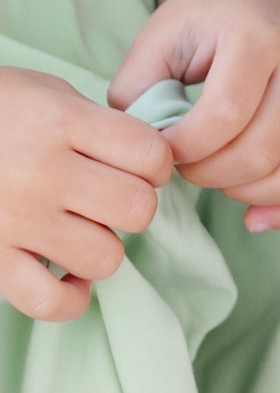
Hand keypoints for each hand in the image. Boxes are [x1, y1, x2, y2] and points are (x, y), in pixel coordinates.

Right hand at [0, 68, 172, 319]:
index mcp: (56, 119)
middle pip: (138, 210)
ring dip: (97, 247)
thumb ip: (95, 122)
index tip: (131, 163)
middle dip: (129, 206)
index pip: (151, 155)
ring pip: (106, 257)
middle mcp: (39, 169)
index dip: (151, 163)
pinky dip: (68, 297)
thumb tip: (146, 163)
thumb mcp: (39, 91)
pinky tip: (61, 274)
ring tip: (70, 228)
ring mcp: (15, 217)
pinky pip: (52, 301)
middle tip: (100, 197)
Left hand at [109, 0, 279, 231]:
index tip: (162, 151)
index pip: (226, 115)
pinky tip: (254, 219)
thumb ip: (138, 86)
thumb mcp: (161, 34)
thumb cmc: (210, 18)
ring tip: (216, 180)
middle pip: (261, 153)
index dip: (187, 148)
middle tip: (185, 166)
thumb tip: (143, 149)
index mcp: (257, 38)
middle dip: (211, 174)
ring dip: (245, 195)